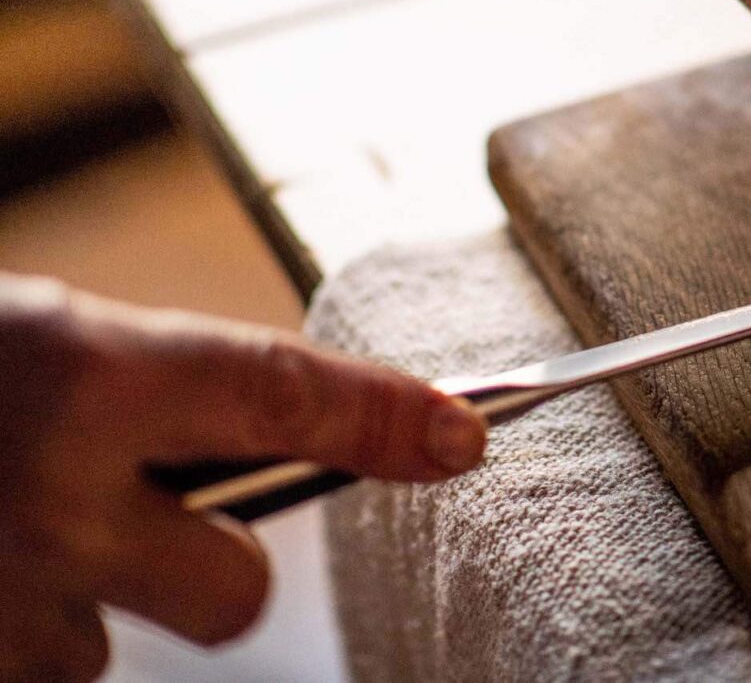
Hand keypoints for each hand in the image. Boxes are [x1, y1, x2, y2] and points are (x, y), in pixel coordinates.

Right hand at [0, 276, 485, 681]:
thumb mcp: (44, 340)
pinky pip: (42, 673)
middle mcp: (56, 491)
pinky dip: (8, 639)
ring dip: (71, 606)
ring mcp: (1, 595)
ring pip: (111, 649)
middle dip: (209, 572)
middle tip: (137, 524)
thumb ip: (162, 390)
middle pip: (235, 592)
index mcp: (91, 371)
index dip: (386, 419)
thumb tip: (315, 431)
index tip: (463, 441)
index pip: (287, 394)